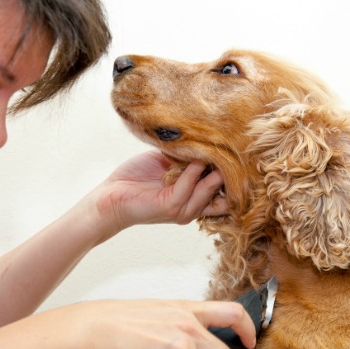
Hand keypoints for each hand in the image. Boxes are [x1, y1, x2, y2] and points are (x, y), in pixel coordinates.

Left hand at [96, 150, 228, 231]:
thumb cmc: (137, 179)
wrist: (111, 197)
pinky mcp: (170, 206)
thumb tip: (206, 138)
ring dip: (213, 168)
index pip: (225, 192)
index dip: (233, 174)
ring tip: (216, 149)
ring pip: (209, 189)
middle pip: (224, 191)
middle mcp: (193, 208)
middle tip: (235, 148)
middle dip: (229, 171)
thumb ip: (187, 156)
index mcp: (195, 199)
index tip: (239, 150)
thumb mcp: (168, 164)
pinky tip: (194, 158)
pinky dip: (193, 170)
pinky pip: (189, 186)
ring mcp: (183, 210)